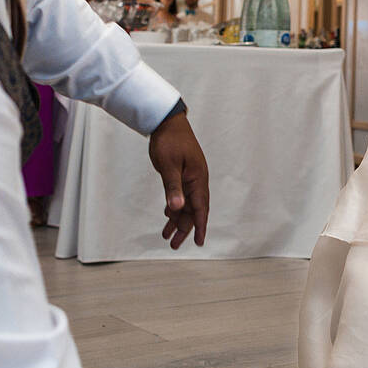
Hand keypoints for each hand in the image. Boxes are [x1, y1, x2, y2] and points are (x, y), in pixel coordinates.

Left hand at [147, 111, 208, 248]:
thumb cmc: (169, 140)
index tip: (200, 243)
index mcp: (197, 179)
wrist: (167, 121)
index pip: (201, 208)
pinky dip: (174, 207)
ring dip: (177, 220)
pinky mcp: (182, 174)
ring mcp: (190, 178)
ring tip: (167, 236)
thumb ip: (173, 187)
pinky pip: (181, 196)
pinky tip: (168, 214)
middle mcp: (196, 180)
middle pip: (193, 210)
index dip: (200, 226)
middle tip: (173, 245)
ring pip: (186, 205)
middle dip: (184, 229)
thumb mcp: (168, 165)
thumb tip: (177, 208)